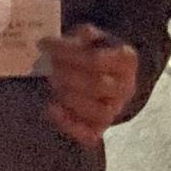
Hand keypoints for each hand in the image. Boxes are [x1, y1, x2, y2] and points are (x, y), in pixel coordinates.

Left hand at [42, 24, 138, 148]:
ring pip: (97, 111)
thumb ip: (82, 36)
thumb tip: (64, 42)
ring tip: (52, 82)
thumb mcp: (91, 37)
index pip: (96, 59)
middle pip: (97, 85)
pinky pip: (88, 134)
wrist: (106, 77)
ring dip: (69, 97)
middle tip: (49, 66)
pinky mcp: (101, 129)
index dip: (67, 52)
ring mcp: (115, 110)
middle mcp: (126, 87)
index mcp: (126, 60)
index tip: (44, 44)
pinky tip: (51, 108)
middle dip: (67, 75)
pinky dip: (68, 124)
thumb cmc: (95, 52)